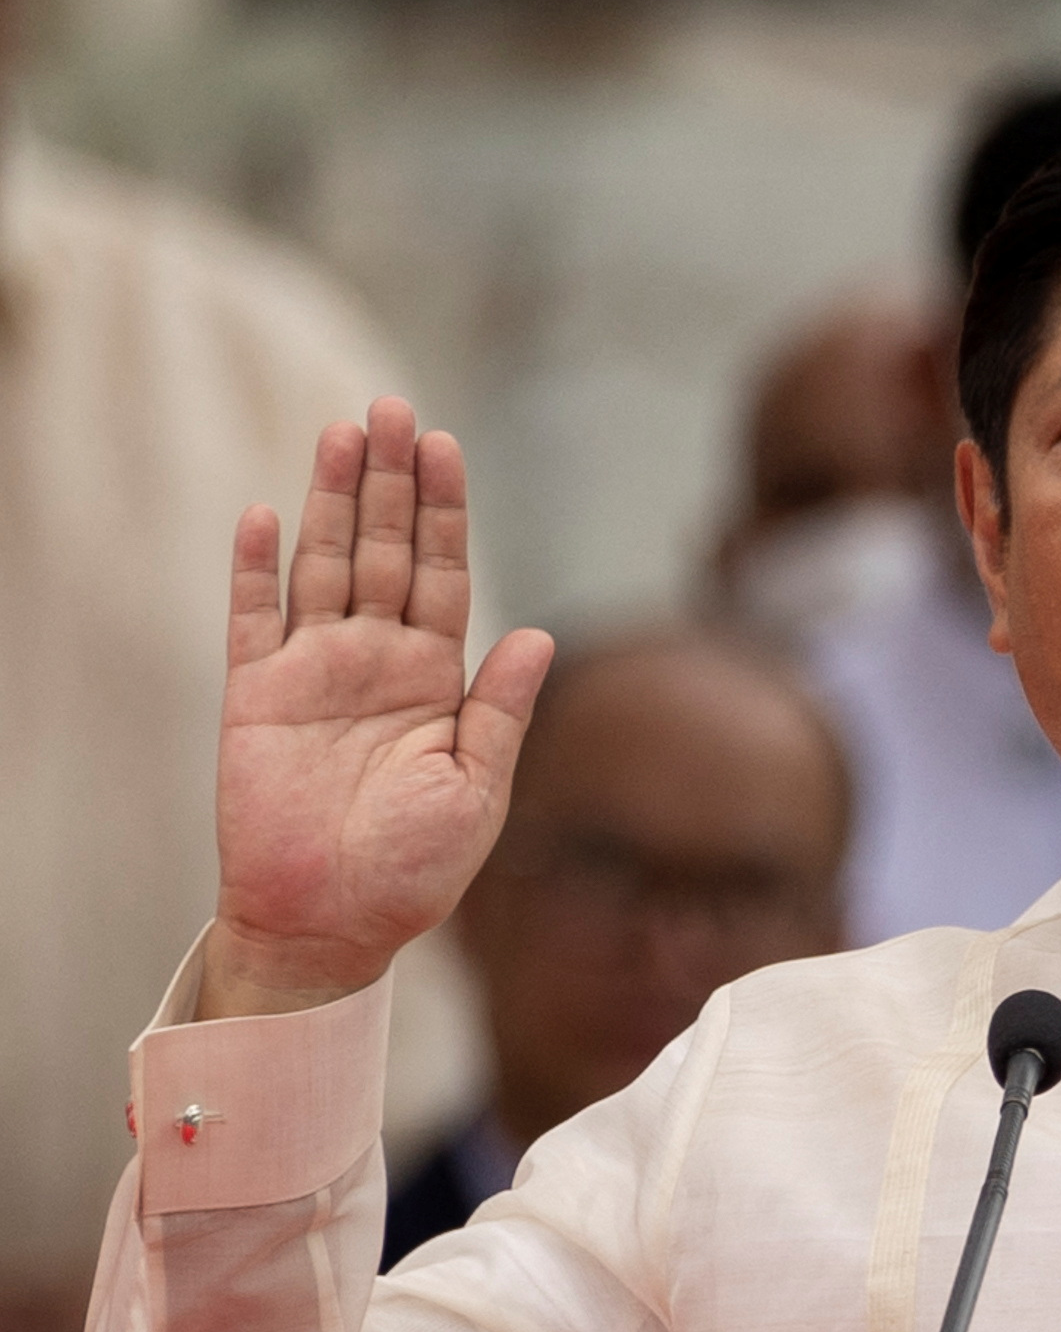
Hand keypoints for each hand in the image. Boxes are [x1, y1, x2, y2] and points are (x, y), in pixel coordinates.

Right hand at [206, 400, 554, 1019]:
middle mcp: (375, 662)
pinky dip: (256, 568)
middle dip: (389, 481)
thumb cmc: (415, 871)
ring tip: (341, 431)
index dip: (442, 511)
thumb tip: (537, 636)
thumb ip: (501, 712)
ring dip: (329, 499)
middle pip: (382, 550)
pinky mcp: (254, 696)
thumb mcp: (477, 789)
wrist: (335, 924)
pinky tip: (265, 513)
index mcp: (435, 681)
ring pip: (322, 565)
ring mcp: (312, 672)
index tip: (444, 446)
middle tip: (393, 408)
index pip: (441, 575)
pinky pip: (252, 618)